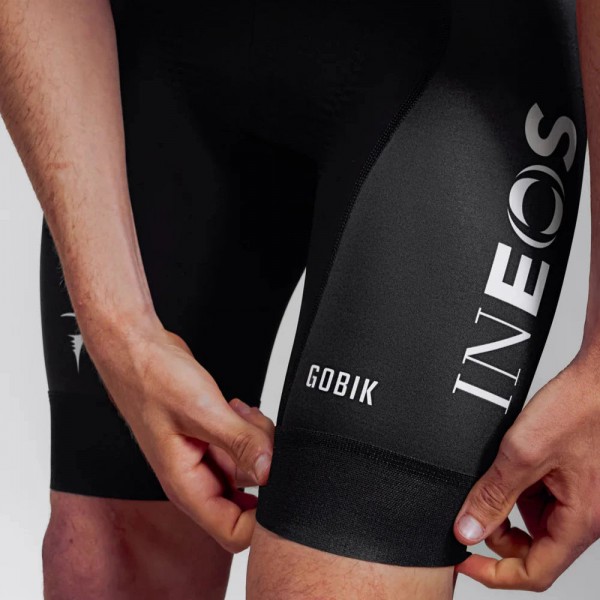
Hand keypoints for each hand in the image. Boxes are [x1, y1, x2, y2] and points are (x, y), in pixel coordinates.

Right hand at [86, 322, 274, 552]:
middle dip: (263, 467)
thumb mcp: (201, 411)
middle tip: (257, 435)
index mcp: (186, 486)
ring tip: (242, 414)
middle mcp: (195, 478)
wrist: (139, 351)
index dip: (261, 519)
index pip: (233, 533)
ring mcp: (204, 457)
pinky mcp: (211, 438)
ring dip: (257, 442)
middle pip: (248, 498)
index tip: (275, 481)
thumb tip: (270, 472)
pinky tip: (238, 410)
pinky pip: (243, 445)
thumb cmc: (152, 380)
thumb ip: (239, 443)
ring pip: (249, 467)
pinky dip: (250, 429)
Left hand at [452, 349, 599, 591]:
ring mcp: (582, 496)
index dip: (493, 573)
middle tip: (476, 504)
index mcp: (580, 521)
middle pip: (534, 547)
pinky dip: (524, 484)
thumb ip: (493, 495)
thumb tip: (468, 529)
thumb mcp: (523, 453)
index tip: (463, 561)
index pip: (534, 572)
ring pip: (536, 519)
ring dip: (511, 502)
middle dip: (500, 531)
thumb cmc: (580, 407)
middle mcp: (586, 515)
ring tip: (503, 467)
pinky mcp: (576, 478)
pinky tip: (516, 457)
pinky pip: (544, 495)